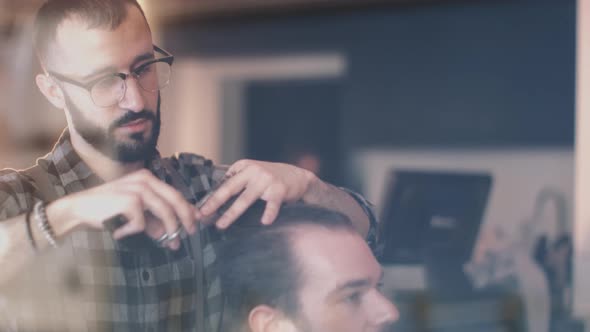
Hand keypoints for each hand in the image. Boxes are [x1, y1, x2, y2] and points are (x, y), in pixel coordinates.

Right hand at [51, 169, 196, 249]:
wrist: (79, 209)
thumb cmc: (108, 210)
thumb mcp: (135, 213)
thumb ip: (154, 220)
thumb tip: (173, 235)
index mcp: (148, 178)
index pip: (175, 193)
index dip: (188, 208)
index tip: (196, 222)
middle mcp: (145, 180)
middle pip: (175, 200)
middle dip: (185, 219)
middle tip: (190, 234)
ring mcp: (137, 189)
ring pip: (164, 212)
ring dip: (168, 230)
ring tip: (166, 243)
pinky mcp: (129, 201)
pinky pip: (142, 223)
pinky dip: (133, 231)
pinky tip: (119, 232)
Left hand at [199, 159, 316, 227]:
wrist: (299, 177)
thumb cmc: (272, 178)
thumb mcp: (253, 173)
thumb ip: (237, 181)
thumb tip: (213, 199)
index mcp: (244, 167)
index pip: (224, 183)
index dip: (211, 197)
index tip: (200, 209)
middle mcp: (254, 171)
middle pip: (230, 189)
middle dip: (215, 202)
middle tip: (203, 214)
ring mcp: (267, 180)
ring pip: (246, 199)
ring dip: (232, 213)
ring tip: (222, 225)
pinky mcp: (280, 190)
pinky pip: (272, 204)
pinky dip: (269, 213)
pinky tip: (265, 222)